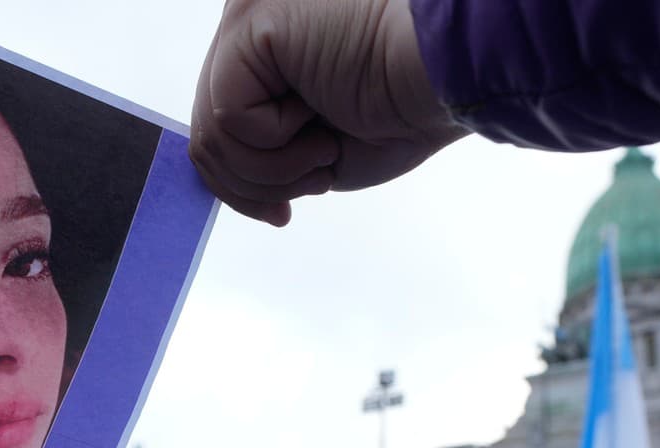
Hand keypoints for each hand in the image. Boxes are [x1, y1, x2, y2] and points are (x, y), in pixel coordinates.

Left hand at [191, 0, 467, 224]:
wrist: (452, 78)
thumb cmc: (404, 109)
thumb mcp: (316, 147)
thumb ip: (263, 150)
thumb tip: (221, 181)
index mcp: (268, 42)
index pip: (218, 121)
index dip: (241, 182)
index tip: (282, 214)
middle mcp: (249, 18)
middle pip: (207, 132)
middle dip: (256, 183)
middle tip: (315, 177)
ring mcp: (247, 16)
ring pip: (213, 134)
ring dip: (275, 170)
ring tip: (325, 145)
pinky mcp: (252, 24)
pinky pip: (229, 118)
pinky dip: (276, 148)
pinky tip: (320, 123)